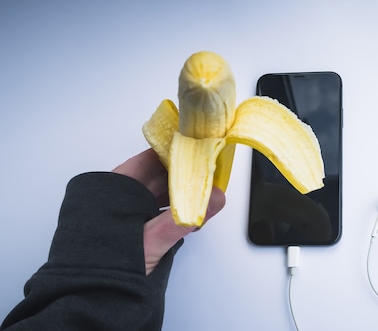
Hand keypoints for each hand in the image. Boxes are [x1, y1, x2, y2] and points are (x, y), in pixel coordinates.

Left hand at [113, 149, 225, 274]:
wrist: (91, 298)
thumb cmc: (105, 267)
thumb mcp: (149, 240)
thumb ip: (184, 219)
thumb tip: (213, 199)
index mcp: (114, 189)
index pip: (149, 159)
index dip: (174, 154)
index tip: (198, 152)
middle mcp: (119, 198)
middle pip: (158, 177)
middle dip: (184, 176)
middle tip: (208, 174)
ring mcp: (126, 214)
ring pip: (159, 195)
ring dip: (182, 196)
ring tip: (204, 196)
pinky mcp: (134, 230)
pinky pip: (159, 213)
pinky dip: (176, 213)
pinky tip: (190, 217)